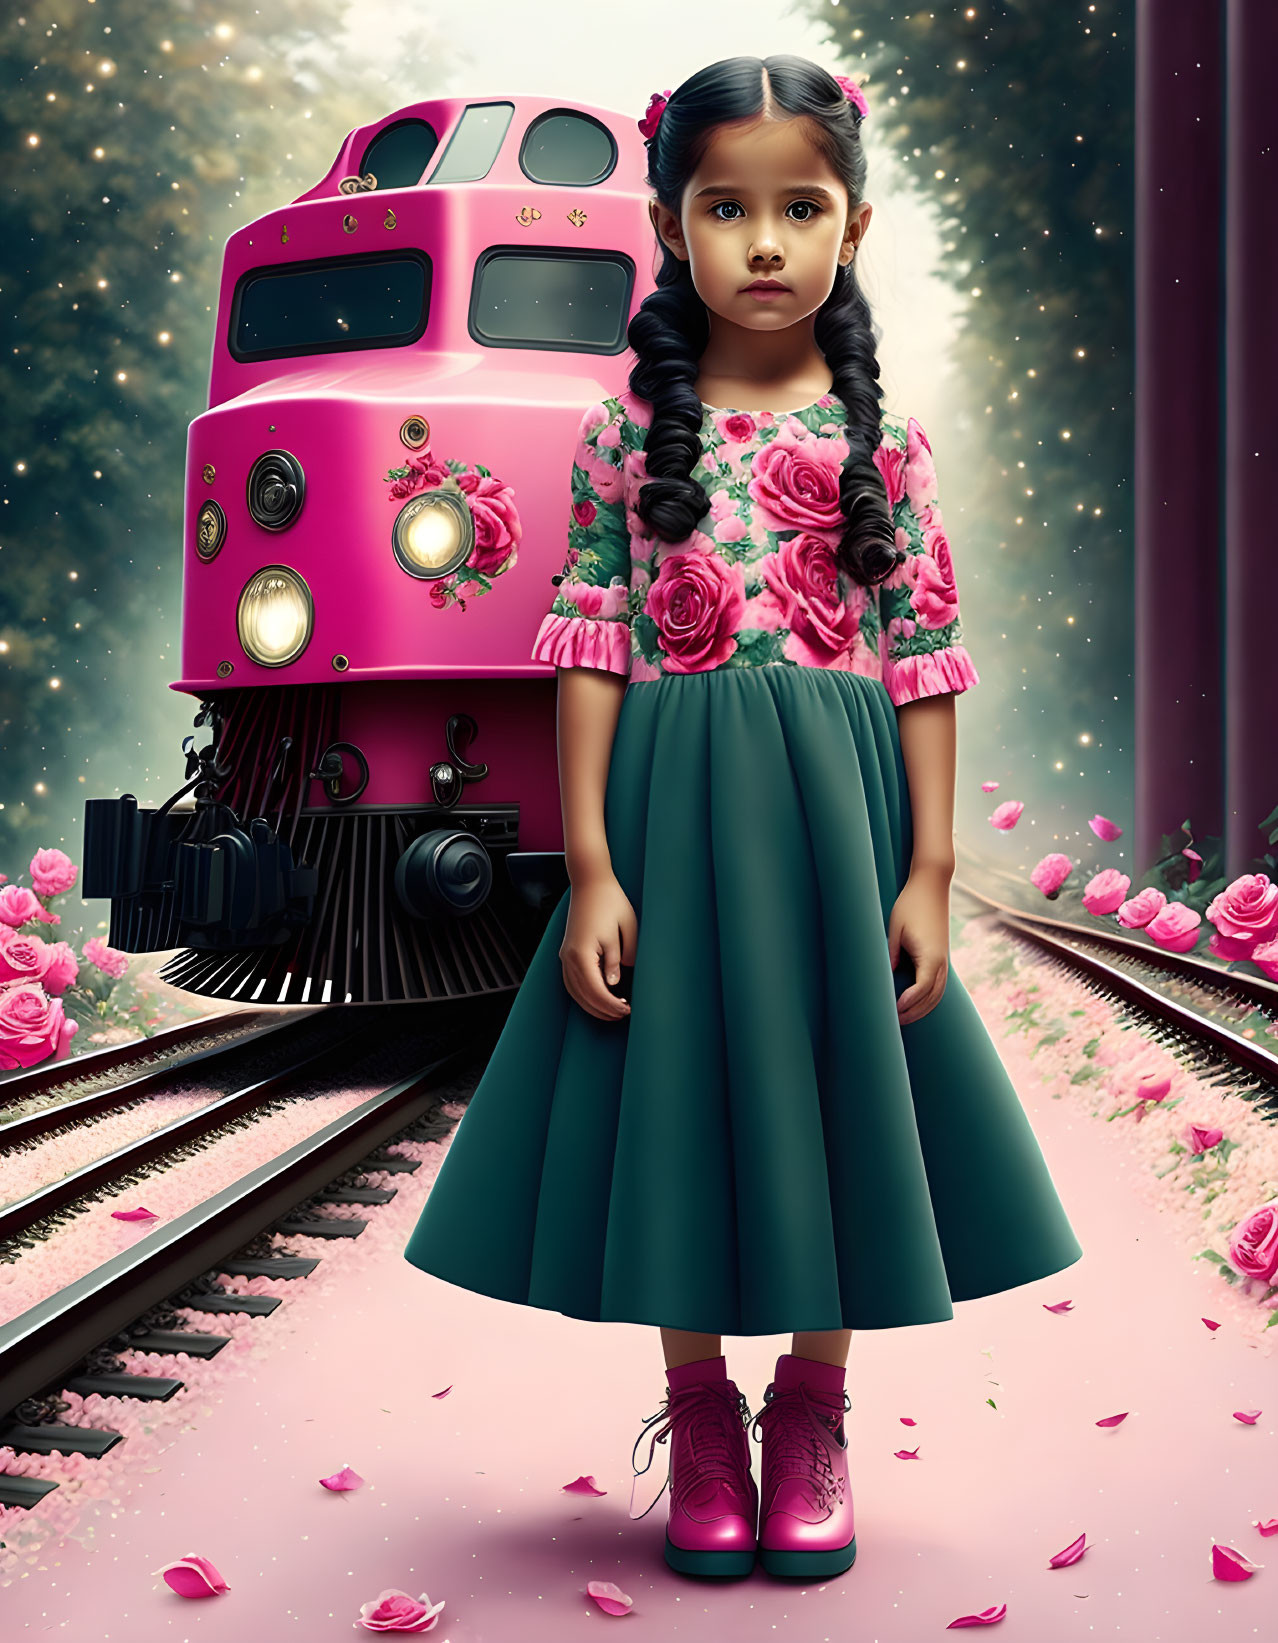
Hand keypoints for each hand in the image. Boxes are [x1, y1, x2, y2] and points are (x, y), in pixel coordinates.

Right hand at [560, 870, 636, 1021]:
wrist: (590, 881)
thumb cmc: (611, 902)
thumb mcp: (624, 930)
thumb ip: (618, 959)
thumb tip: (613, 983)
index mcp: (583, 953)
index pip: (596, 990)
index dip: (611, 1005)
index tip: (627, 1010)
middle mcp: (568, 956)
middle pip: (583, 995)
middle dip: (602, 1009)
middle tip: (622, 1015)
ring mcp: (564, 954)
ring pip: (573, 991)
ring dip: (590, 1005)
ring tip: (610, 1011)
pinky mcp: (566, 950)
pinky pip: (570, 981)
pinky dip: (581, 994)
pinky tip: (594, 998)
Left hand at [888, 865, 950, 1025]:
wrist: (932, 884)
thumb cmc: (910, 904)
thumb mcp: (895, 928)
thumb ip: (892, 954)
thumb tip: (889, 975)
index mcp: (930, 955)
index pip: (922, 988)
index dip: (909, 1002)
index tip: (895, 1010)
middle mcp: (941, 960)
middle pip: (932, 996)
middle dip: (915, 1011)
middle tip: (896, 1022)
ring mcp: (945, 958)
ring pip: (939, 993)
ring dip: (924, 1008)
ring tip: (905, 1017)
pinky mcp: (943, 955)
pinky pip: (940, 983)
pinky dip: (930, 997)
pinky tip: (917, 1002)